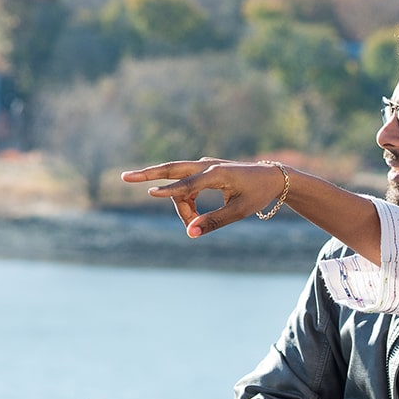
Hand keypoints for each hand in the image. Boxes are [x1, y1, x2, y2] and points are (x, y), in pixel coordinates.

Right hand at [121, 158, 288, 237]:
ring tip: (190, 223)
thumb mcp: (239, 211)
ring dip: (178, 202)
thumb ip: (213, 222)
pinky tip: (191, 214)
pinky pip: (187, 184)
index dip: (170, 191)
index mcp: (217, 173)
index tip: (150, 194)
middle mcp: (207, 165)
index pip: (188, 183)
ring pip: (179, 181)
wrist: (272, 177)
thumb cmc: (257, 194)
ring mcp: (205, 166)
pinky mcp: (205, 170)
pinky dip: (184, 198)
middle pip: (173, 169)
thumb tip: (189, 233)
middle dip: (149, 174)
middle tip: (125, 177)